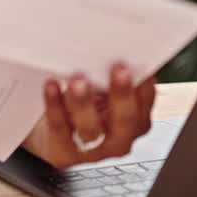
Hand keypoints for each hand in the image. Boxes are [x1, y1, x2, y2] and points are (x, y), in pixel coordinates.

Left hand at [23, 63, 155, 167]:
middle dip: (122, 93)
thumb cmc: (83, 110)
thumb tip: (111, 46)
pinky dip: (55, 105)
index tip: (137, 62)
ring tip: (78, 80)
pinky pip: (60, 127)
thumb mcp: (103, 93)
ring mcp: (93, 148)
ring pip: (92, 128)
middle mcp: (119, 137)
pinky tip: (52, 86)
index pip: (145, 102)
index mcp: (135, 120)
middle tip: (119, 69)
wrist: (53, 141)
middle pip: (125, 118)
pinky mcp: (65, 150)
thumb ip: (109, 78)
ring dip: (85, 102)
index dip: (144, 84)